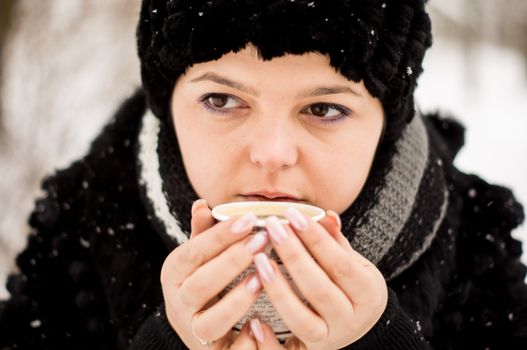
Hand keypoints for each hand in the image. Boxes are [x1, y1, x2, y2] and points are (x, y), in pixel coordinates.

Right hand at [160, 199, 268, 348]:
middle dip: (232, 261)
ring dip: (237, 300)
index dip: (219, 236)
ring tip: (262, 278)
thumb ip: (203, 234)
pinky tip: (261, 324)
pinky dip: (243, 342)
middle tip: (263, 240)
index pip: (193, 252)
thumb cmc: (205, 283)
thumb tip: (202, 204)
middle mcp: (178, 304)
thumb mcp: (199, 258)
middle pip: (200, 284)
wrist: (197, 329)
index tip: (249, 219)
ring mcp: (194, 332)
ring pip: (211, 321)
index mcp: (174, 274)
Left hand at [251, 208, 387, 348]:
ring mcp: (329, 338)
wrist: (362, 327)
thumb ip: (336, 242)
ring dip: (278, 289)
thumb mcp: (354, 263)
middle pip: (319, 289)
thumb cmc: (352, 286)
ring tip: (259, 259)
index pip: (340, 264)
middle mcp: (350, 319)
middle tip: (273, 228)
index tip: (293, 215)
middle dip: (294, 255)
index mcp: (367, 292)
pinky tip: (254, 321)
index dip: (316, 239)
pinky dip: (269, 342)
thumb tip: (326, 216)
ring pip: (301, 319)